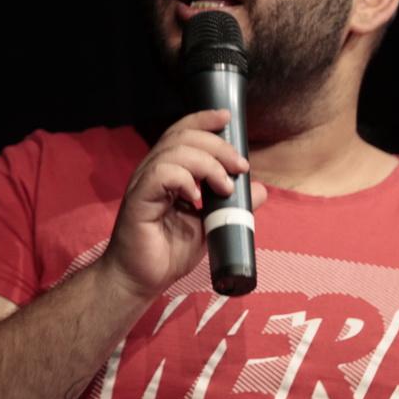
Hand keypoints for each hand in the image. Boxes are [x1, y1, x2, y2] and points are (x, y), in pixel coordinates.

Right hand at [97, 110, 267, 300]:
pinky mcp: (139, 198)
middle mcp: (153, 171)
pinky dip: (184, 180)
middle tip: (240, 167)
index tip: (227, 119)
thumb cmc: (168, 253)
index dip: (204, 120)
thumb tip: (259, 190)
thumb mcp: (210, 226)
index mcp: (168, 172)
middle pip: (183, 137)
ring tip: (225, 187)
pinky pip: (161, 174)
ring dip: (207, 164)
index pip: (183, 133)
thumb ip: (232, 206)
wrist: (140, 280)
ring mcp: (144, 183)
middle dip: (217, 145)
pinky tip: (196, 198)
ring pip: (174, 152)